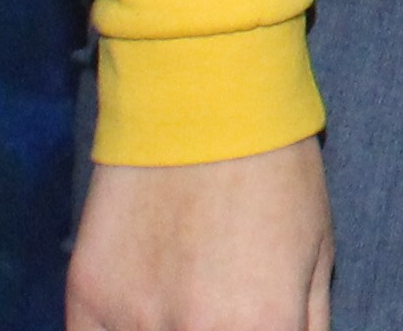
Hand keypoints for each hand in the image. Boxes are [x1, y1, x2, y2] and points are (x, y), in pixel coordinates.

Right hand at [68, 136, 328, 330]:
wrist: (205, 96)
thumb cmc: (276, 171)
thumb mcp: (316, 259)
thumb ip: (305, 327)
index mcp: (261, 330)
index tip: (252, 326)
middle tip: (216, 312)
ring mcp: (132, 321)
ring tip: (184, 303)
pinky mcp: (86, 297)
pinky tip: (139, 315)